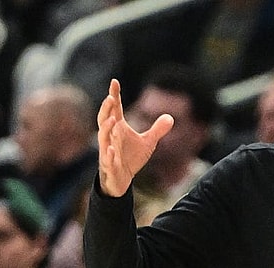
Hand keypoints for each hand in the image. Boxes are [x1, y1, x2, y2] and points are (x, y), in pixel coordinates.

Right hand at [96, 79, 173, 196]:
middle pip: (104, 119)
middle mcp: (110, 137)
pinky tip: (112, 150)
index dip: (114, 95)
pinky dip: (109, 154)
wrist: (121, 179)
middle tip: (110, 97)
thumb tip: (170, 117)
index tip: (114, 81)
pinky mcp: (109, 165)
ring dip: (106, 129)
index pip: (115, 109)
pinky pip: (107, 159)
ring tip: (112, 119)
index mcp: (118, 129)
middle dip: (106, 109)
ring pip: (103, 138)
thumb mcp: (148, 143)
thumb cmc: (131, 158)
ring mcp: (107, 151)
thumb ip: (157, 130)